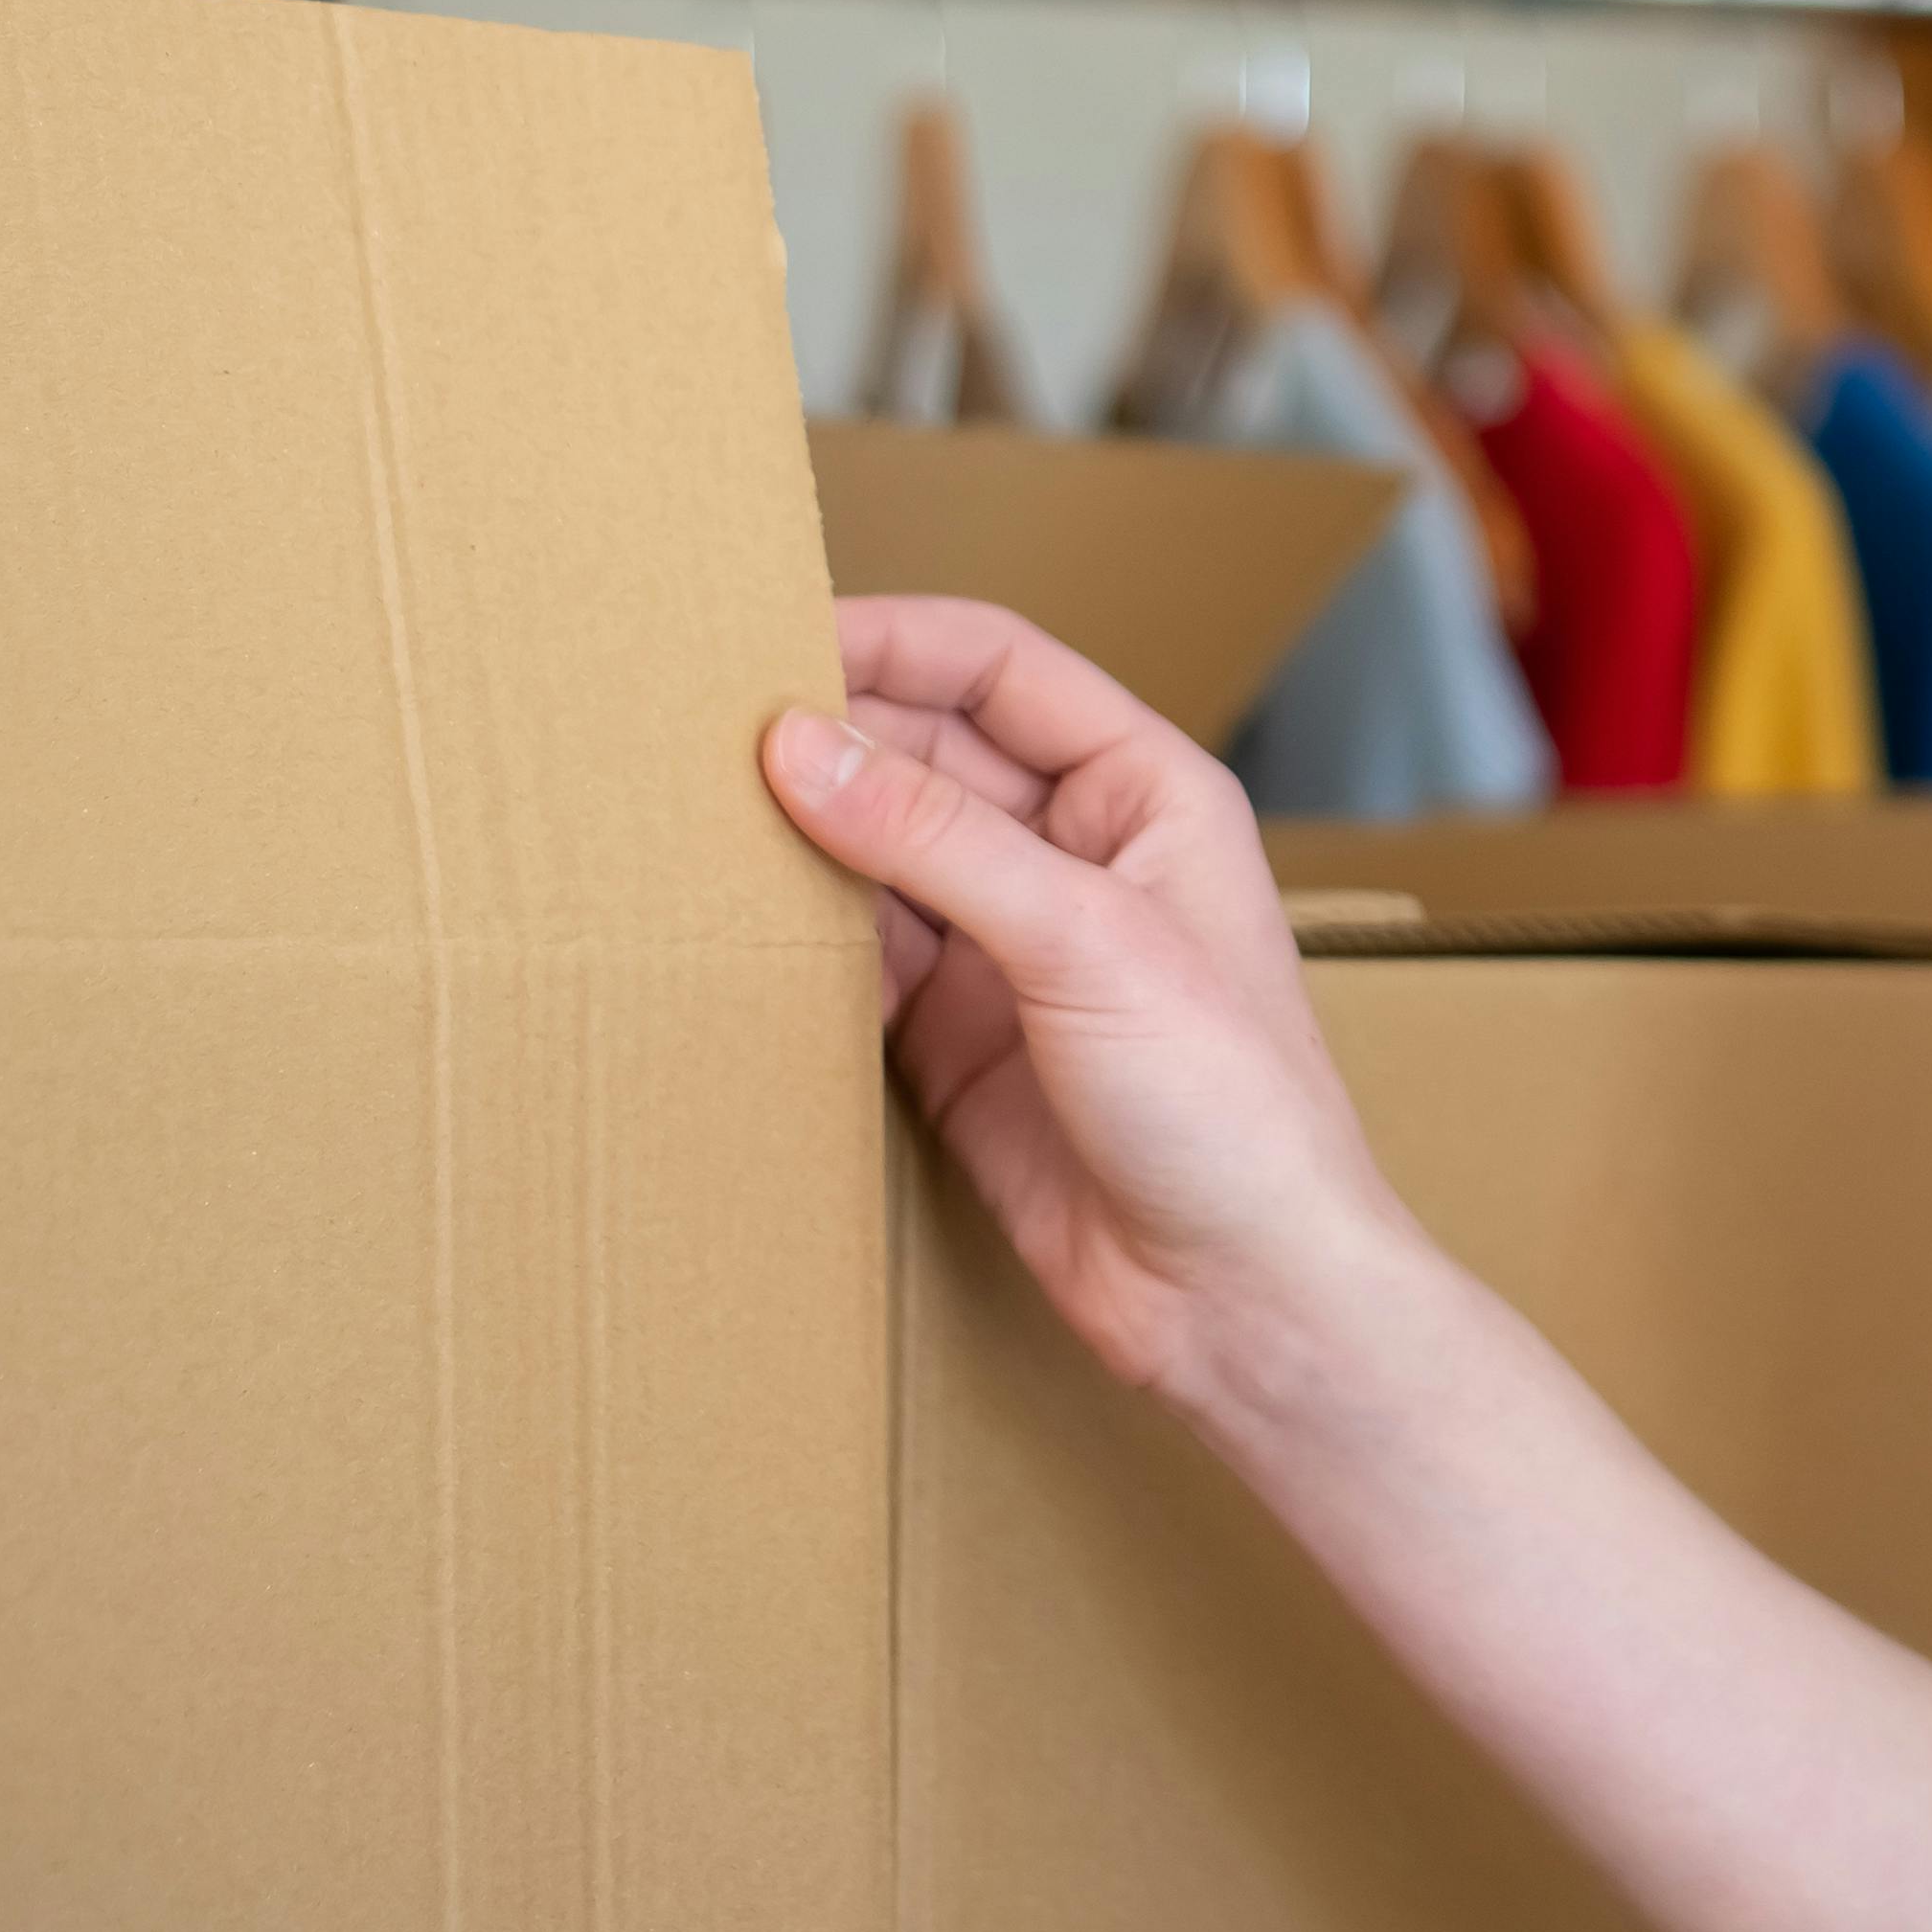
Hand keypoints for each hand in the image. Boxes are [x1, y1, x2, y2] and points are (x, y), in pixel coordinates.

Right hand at [764, 596, 1408, 1412]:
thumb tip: (800, 744)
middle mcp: (1081, 856)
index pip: (999, 669)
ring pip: (884, 856)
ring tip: (690, 816)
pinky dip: (803, 940)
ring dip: (802, 838)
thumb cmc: (1233, 1107)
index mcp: (1146, 794)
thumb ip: (938, 839)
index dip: (890, 642)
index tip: (771, 635)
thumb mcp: (1086, 942)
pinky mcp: (961, 1041)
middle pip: (927, 753)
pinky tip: (735, 926)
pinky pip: (863, 958)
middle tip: (698, 730)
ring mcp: (1015, 949)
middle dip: (827, 736)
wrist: (1241, 1295)